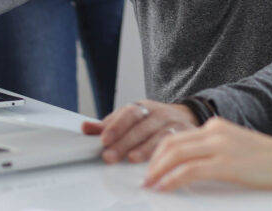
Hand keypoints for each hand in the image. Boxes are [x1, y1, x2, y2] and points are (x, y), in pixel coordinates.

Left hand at [81, 100, 197, 163]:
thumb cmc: (152, 121)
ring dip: (144, 149)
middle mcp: (159, 113)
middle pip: (141, 126)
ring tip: (131, 159)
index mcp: (143, 107)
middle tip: (109, 156)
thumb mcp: (131, 119)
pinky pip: (175, 144)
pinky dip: (163, 154)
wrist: (185, 116)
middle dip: (124, 142)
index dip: (116, 126)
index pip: (128, 113)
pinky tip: (154, 164)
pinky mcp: (185, 135)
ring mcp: (173, 124)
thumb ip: (108, 125)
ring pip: (159, 135)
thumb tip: (85, 128)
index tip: (104, 140)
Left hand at [144, 117, 271, 191]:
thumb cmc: (268, 161)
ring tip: (150, 185)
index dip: (159, 153)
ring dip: (158, 171)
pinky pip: (189, 171)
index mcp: (216, 126)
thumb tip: (192, 167)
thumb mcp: (235, 149)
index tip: (151, 167)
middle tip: (146, 179)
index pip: (177, 136)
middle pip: (171, 143)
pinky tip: (164, 188)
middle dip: (154, 162)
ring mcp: (220, 146)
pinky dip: (172, 180)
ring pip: (176, 155)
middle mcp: (214, 131)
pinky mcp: (225, 163)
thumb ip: (215, 152)